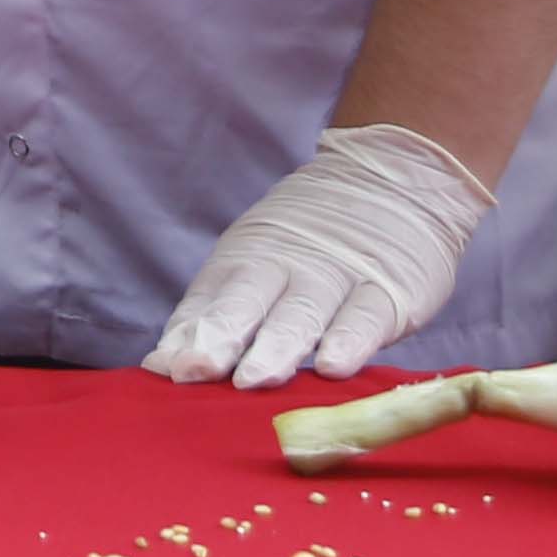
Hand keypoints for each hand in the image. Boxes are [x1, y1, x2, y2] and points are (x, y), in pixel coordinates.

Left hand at [148, 122, 493, 387]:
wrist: (393, 178)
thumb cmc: (313, 242)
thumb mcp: (261, 263)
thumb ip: (221, 313)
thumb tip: (164, 367)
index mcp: (248, 258)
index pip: (210, 300)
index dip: (187, 335)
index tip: (163, 369)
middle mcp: (285, 264)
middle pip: (246, 302)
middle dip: (218, 337)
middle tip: (193, 373)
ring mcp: (337, 275)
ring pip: (302, 313)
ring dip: (275, 347)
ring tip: (252, 379)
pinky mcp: (388, 291)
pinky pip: (366, 317)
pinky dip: (349, 341)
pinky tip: (333, 367)